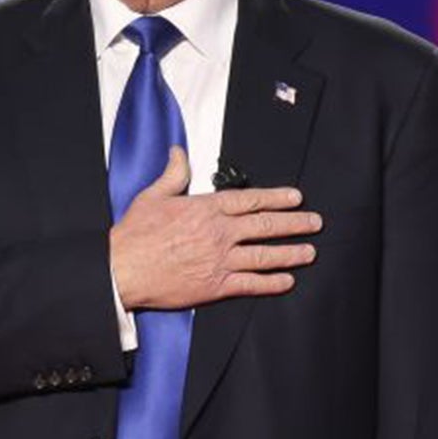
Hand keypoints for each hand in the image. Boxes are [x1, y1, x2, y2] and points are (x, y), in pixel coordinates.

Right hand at [109, 145, 319, 309]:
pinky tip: (287, 281)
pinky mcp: (215, 287)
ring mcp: (219, 260)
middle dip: (294, 224)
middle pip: (266, 226)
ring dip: (291, 253)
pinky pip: (251, 284)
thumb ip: (173, 174)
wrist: (123, 269)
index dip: (277, 198)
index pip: (251, 200)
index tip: (295, 197)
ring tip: (309, 252)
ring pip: (264, 255)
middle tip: (314, 223)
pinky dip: (272, 283)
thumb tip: (178, 152)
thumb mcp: (153, 196)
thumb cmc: (135, 234)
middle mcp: (219, 233)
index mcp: (206, 209)